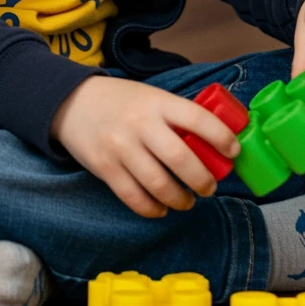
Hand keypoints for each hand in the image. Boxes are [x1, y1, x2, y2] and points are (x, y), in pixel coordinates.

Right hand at [50, 75, 240, 217]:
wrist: (72, 101)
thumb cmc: (121, 101)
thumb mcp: (151, 96)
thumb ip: (176, 116)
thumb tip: (215, 143)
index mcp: (157, 102)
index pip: (198, 119)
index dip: (221, 138)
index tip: (232, 152)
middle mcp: (140, 124)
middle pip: (180, 159)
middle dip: (202, 180)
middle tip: (209, 187)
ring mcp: (120, 147)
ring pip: (159, 184)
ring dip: (180, 199)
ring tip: (187, 200)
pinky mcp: (104, 167)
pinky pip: (134, 197)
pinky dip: (153, 208)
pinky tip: (161, 207)